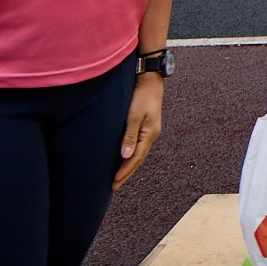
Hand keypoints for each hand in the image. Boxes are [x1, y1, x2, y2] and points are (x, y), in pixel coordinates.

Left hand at [113, 74, 163, 190]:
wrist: (150, 79)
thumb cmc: (142, 95)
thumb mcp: (134, 115)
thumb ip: (130, 135)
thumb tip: (126, 156)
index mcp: (150, 134)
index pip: (136, 158)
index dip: (125, 172)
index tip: (114, 183)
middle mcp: (152, 135)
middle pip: (138, 159)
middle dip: (126, 173)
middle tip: (114, 186)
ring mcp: (150, 131)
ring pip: (138, 153)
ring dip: (128, 166)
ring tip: (119, 176)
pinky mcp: (146, 126)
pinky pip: (138, 145)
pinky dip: (131, 155)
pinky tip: (125, 157)